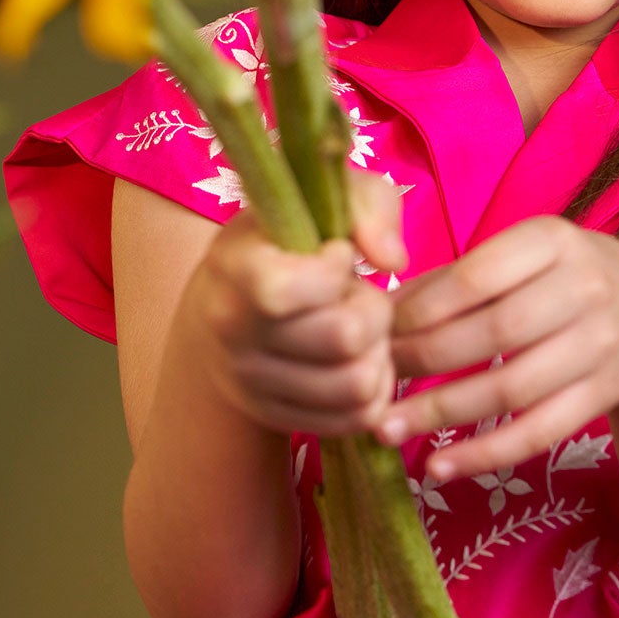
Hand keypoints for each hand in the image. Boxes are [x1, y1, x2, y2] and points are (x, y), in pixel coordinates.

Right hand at [191, 169, 407, 439]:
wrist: (226, 308)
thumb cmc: (284, 242)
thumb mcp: (320, 199)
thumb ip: (367, 206)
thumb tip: (392, 260)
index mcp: (235, 269)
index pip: (284, 289)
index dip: (332, 270)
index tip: (335, 255)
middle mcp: (234, 332)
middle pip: (343, 337)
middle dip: (373, 311)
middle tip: (359, 295)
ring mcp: (252, 383)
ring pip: (357, 384)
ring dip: (378, 354)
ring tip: (362, 330)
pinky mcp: (278, 418)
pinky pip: (357, 418)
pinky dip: (375, 390)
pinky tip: (360, 360)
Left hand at [380, 216, 618, 479]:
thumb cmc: (554, 280)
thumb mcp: (518, 258)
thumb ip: (451, 280)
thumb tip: (375, 309)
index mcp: (554, 239)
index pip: (477, 277)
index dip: (420, 310)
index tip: (378, 334)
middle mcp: (586, 288)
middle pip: (494, 334)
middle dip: (424, 361)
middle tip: (374, 381)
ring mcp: (601, 345)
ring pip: (512, 389)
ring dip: (442, 413)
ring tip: (386, 429)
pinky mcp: (604, 395)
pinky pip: (538, 432)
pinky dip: (483, 454)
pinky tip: (437, 466)